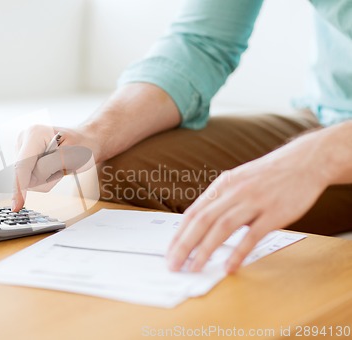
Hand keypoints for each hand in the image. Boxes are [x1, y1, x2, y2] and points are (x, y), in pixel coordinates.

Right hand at [11, 124, 99, 211]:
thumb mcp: (71, 156)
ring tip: (59, 166)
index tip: (17, 206)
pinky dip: (45, 179)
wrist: (86, 142)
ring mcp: (23, 151)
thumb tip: (28, 182)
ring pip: (27, 181)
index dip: (19, 187)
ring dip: (47, 179)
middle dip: (44, 178)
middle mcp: (24, 141)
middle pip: (23, 175)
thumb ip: (48, 166)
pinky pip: (31, 181)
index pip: (22, 165)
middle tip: (62, 167)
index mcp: (34, 134)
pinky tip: (54, 168)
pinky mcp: (25, 161)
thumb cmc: (82, 146)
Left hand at [166, 133, 329, 273]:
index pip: (193, 212)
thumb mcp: (238, 181)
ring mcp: (254, 202)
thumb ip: (220, 201)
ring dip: (204, 250)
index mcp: (222, 185)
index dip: (179, 234)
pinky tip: (228, 267)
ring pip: (222, 227)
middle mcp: (234, 192)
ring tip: (194, 268)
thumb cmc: (266, 176)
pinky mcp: (274, 213)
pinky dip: (238, 252)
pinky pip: (252, 236)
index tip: (169, 252)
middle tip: (174, 265)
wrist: (303, 162)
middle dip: (184, 245)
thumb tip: (200, 225)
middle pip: (202, 221)